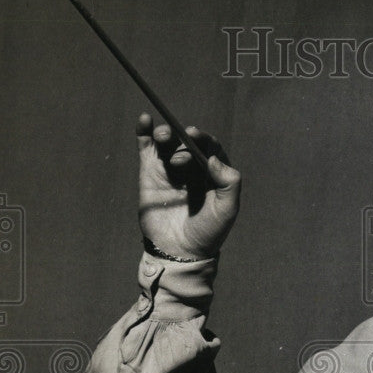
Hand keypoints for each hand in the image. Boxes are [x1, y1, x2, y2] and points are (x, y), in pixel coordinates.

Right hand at [136, 113, 240, 259]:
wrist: (179, 251)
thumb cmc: (208, 232)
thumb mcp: (227, 209)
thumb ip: (228, 182)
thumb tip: (213, 159)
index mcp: (213, 174)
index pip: (210, 148)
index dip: (203, 139)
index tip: (194, 136)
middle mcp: (192, 169)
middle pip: (187, 143)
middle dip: (183, 143)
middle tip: (180, 159)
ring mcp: (170, 170)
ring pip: (168, 143)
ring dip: (165, 133)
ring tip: (163, 135)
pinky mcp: (150, 175)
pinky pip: (147, 150)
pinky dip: (144, 133)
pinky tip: (145, 120)